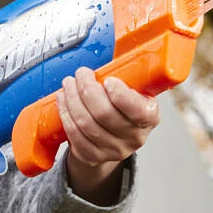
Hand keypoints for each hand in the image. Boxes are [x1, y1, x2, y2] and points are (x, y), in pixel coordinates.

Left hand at [57, 66, 159, 204]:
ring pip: (85, 123)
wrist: (114, 138)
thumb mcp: (135, 92)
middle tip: (80, 74)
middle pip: (104, 114)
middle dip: (87, 89)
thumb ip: (128, 78)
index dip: (121, 95)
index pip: (139, 110)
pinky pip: (74, 135)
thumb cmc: (123, 107)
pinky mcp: (93, 157)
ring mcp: (113, 151)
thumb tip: (112, 55)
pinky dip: (65, 114)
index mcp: (150, 117)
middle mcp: (135, 138)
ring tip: (68, 84)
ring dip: (72, 99)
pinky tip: (63, 100)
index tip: (108, 80)